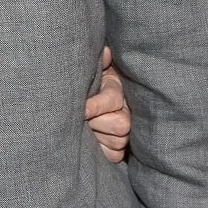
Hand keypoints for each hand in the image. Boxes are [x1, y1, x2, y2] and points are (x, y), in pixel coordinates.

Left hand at [85, 46, 130, 162]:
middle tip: (81, 120)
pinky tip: (91, 142)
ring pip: (117, 142)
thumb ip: (99, 62)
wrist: (88, 103)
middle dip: (97, 123)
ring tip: (85, 129)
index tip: (82, 110)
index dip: (96, 106)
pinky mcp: (118, 152)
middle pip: (119, 125)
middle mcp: (126, 114)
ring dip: (98, 137)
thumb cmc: (88, 86)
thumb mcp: (94, 72)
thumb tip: (105, 51)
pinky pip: (114, 156)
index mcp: (117, 92)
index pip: (112, 101)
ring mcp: (124, 134)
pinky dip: (101, 151)